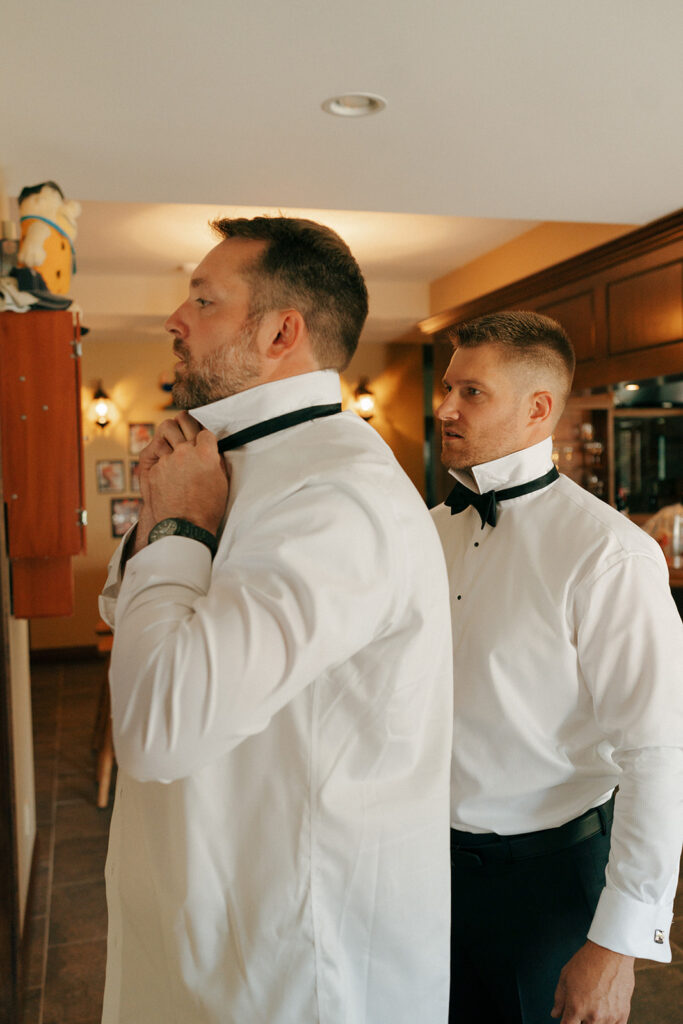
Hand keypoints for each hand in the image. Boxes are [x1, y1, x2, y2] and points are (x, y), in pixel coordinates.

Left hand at [131, 414, 219, 553]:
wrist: (185, 528)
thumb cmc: (207, 509)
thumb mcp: (222, 483)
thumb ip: (216, 461)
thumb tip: (212, 450)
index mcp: (206, 454)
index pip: (204, 430)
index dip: (203, 434)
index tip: (201, 437)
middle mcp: (186, 452)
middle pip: (184, 421)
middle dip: (185, 422)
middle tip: (184, 424)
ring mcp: (168, 459)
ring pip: (166, 431)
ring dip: (170, 433)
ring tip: (172, 439)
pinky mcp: (153, 468)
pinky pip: (155, 452)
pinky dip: (160, 455)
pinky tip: (165, 462)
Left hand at [551, 940, 634, 1023]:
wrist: (610, 953)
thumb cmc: (586, 962)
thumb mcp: (565, 977)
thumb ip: (559, 999)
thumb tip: (555, 1014)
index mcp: (576, 1008)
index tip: (567, 1019)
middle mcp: (593, 1017)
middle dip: (580, 1021)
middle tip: (582, 1007)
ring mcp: (609, 1018)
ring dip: (595, 1021)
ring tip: (594, 1005)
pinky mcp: (623, 1015)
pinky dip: (609, 1022)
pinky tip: (606, 1012)